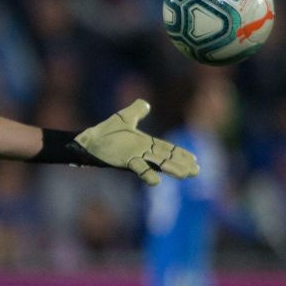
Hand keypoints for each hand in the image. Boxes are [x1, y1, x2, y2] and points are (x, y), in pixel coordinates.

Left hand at [71, 100, 199, 185]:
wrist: (89, 141)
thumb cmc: (106, 133)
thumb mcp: (124, 118)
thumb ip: (136, 111)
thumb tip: (146, 103)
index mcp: (145, 143)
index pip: (167, 148)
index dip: (181, 154)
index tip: (195, 160)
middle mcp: (143, 152)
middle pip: (166, 158)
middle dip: (181, 164)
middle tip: (196, 172)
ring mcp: (135, 158)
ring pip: (157, 164)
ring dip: (171, 169)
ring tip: (185, 175)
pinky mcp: (126, 162)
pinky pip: (139, 169)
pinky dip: (147, 175)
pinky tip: (156, 182)